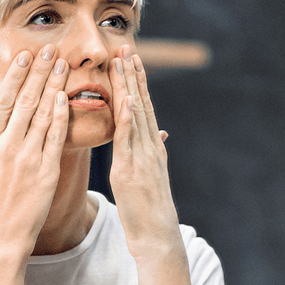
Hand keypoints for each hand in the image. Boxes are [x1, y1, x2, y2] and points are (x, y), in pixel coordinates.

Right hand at [0, 45, 69, 254]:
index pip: (2, 100)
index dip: (16, 76)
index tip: (26, 55)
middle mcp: (5, 147)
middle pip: (25, 100)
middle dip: (39, 72)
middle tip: (51, 48)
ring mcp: (26, 158)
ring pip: (42, 114)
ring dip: (54, 86)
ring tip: (64, 64)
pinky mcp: (46, 172)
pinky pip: (55, 137)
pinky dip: (60, 115)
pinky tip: (67, 97)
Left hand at [108, 45, 179, 258]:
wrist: (157, 236)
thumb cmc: (149, 210)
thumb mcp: (150, 177)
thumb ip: (151, 152)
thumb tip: (160, 134)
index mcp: (151, 148)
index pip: (144, 108)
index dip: (138, 83)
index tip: (131, 60)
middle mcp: (149, 147)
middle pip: (142, 104)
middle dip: (134, 76)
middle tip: (126, 48)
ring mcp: (142, 157)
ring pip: (136, 115)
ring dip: (130, 87)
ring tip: (124, 62)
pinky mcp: (131, 171)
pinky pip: (129, 140)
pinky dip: (129, 118)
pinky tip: (127, 99)